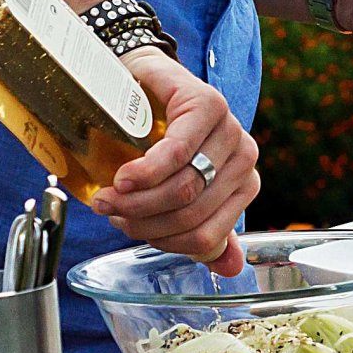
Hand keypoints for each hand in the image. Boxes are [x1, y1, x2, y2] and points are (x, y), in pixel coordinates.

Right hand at [90, 48, 258, 273]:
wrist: (144, 82)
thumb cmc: (158, 139)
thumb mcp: (178, 187)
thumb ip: (204, 229)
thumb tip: (231, 269)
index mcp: (243, 184)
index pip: (206, 237)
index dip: (161, 242)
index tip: (126, 229)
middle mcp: (244, 157)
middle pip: (190, 213)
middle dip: (140, 220)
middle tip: (107, 210)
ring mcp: (230, 129)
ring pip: (183, 188)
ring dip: (136, 200)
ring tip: (108, 194)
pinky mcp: (208, 104)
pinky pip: (178, 154)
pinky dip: (145, 172)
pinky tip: (123, 176)